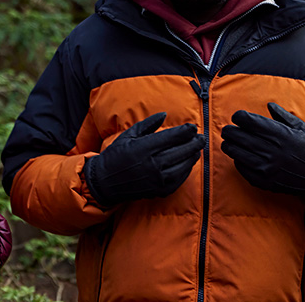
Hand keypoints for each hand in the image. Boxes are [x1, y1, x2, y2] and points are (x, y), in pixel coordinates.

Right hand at [83, 112, 203, 207]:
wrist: (104, 182)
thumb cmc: (114, 156)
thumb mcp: (127, 136)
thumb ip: (147, 125)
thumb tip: (164, 115)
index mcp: (142, 148)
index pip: (171, 137)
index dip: (185, 131)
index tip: (193, 127)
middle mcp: (152, 164)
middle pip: (181, 151)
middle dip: (194, 143)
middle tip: (201, 138)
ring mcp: (157, 179)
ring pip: (183, 166)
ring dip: (192, 156)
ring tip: (197, 150)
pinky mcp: (159, 190)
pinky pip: (179, 179)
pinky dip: (186, 170)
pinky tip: (188, 163)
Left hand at [221, 102, 304, 194]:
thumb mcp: (303, 130)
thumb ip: (284, 116)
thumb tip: (269, 105)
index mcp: (281, 135)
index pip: (248, 120)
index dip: (239, 116)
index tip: (238, 117)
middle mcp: (272, 151)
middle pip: (236, 135)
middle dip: (229, 130)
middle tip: (228, 130)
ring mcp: (266, 168)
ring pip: (234, 151)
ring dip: (229, 145)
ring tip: (230, 142)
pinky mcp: (263, 181)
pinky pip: (240, 167)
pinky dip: (237, 160)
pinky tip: (241, 156)